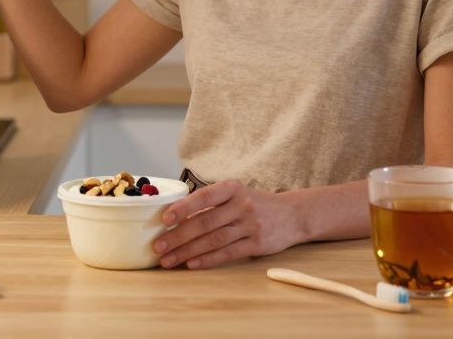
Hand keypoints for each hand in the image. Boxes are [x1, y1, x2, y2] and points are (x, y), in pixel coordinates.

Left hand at [153, 180, 301, 269]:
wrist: (294, 214)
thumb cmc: (256, 203)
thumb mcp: (237, 194)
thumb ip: (212, 202)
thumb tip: (175, 214)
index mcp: (232, 189)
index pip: (204, 197)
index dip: (184, 208)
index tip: (165, 219)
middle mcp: (241, 205)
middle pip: (205, 222)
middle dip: (179, 236)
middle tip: (158, 246)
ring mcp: (250, 225)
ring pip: (213, 240)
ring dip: (188, 251)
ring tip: (169, 260)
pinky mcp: (257, 244)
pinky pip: (228, 253)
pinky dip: (208, 259)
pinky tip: (192, 264)